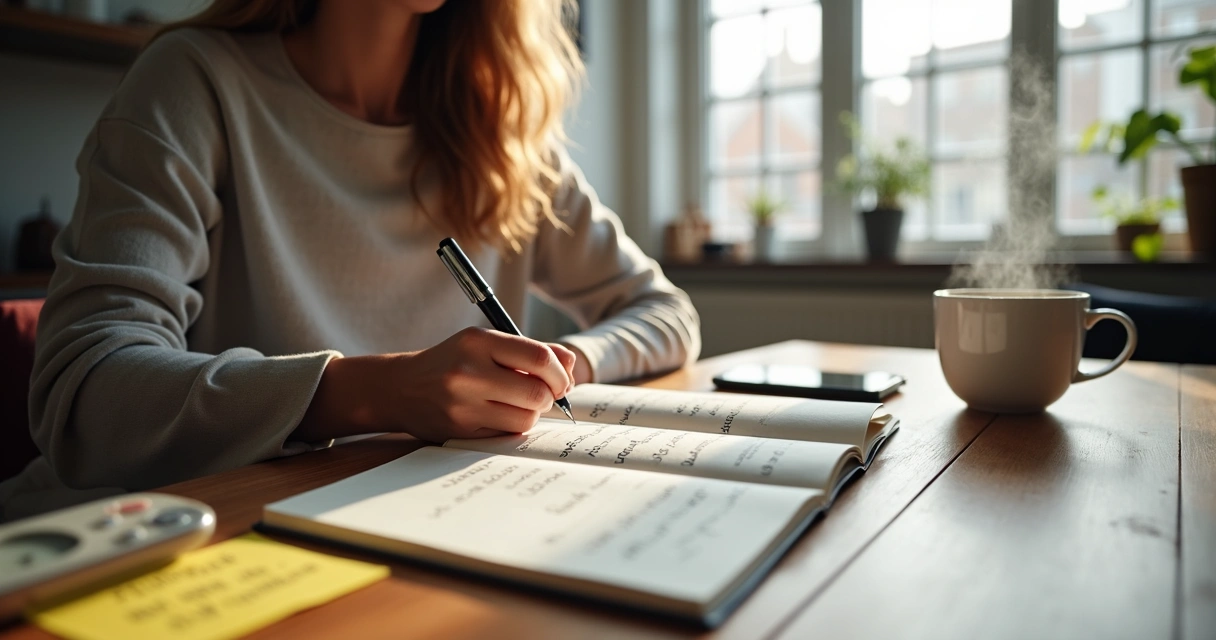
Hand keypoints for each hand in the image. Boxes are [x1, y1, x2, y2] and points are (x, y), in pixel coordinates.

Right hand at [297, 328, 576, 442]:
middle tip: (541, 395)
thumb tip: (571, 364)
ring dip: (531, 413)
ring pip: (526, 418)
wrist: (401, 387)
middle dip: (549, 397)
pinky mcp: (459, 430)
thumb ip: (530, 350)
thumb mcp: (486, 344)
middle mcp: (468, 371)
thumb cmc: (453, 361)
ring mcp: (462, 403)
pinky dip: (512, 425)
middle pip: (538, 393)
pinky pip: (507, 433)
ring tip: (515, 404)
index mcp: (478, 341)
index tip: (562, 381)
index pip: (539, 358)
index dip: (560, 374)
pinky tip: (497, 415)